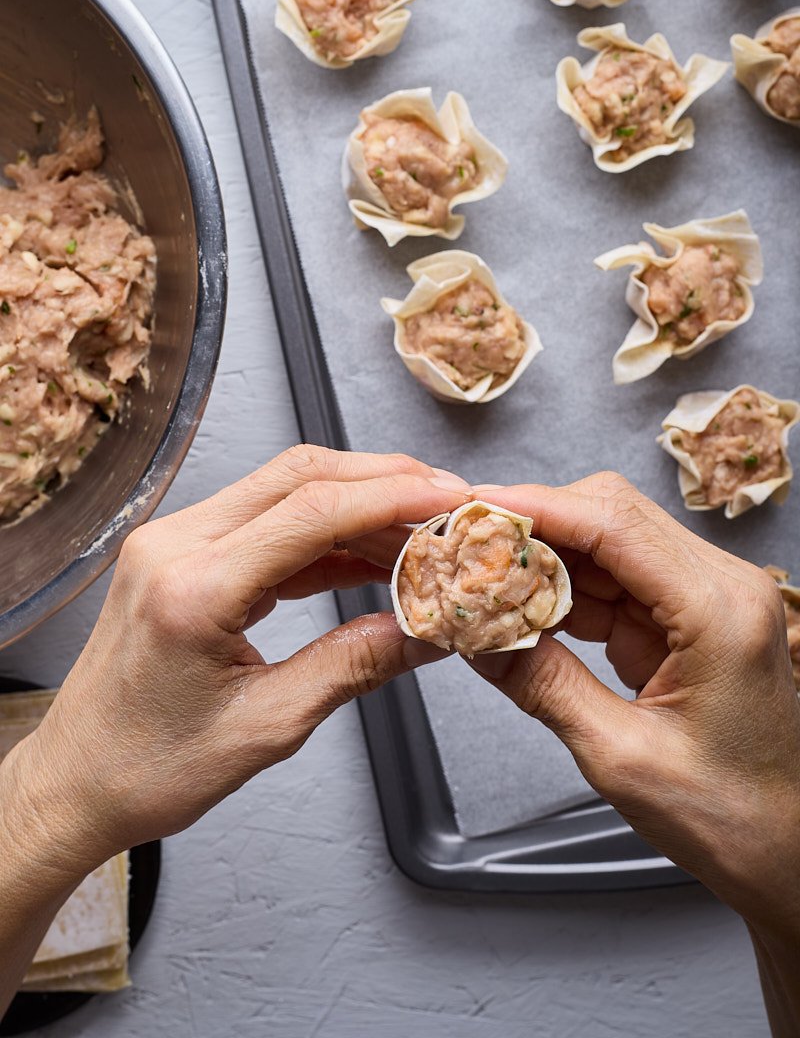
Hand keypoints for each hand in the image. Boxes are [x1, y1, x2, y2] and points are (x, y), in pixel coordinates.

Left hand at [1, 446, 469, 882]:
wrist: (77, 781)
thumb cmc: (147, 767)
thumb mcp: (267, 726)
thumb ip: (353, 667)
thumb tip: (422, 632)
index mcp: (192, 588)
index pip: (311, 512)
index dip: (392, 497)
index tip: (449, 498)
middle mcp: (175, 546)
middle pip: (298, 477)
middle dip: (383, 481)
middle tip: (447, 502)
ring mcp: (173, 543)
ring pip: (284, 490)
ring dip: (357, 502)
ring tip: (418, 532)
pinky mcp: (181, 554)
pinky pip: (265, 522)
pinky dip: (324, 532)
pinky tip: (367, 555)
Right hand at [468, 474, 799, 943]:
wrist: (786, 850)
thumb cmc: (732, 817)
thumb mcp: (622, 757)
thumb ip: (546, 687)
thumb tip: (479, 641)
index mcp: (720, 611)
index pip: (616, 525)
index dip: (538, 507)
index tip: (476, 507)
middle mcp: (722, 588)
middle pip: (614, 517)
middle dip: (536, 524)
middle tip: (469, 540)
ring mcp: (706, 600)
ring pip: (609, 545)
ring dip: (545, 557)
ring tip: (484, 576)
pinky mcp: (688, 620)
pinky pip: (616, 583)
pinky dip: (565, 590)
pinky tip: (522, 605)